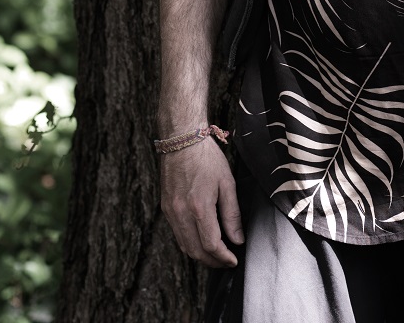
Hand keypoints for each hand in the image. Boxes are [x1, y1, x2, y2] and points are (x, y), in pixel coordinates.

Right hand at [160, 139, 244, 267]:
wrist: (182, 140)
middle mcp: (181, 214)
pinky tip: (201, 240)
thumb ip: (232, 214)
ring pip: (184, 246)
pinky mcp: (166, 208)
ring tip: (216, 255)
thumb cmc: (207, 158)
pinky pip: (177, 234)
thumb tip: (238, 239)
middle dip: (212, 261)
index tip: (234, 260)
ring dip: (200, 255)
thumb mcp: (226, 183)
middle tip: (227, 262)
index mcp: (199, 207)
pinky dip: (190, 243)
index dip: (223, 257)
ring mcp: (170, 212)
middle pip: (195, 251)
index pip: (211, 245)